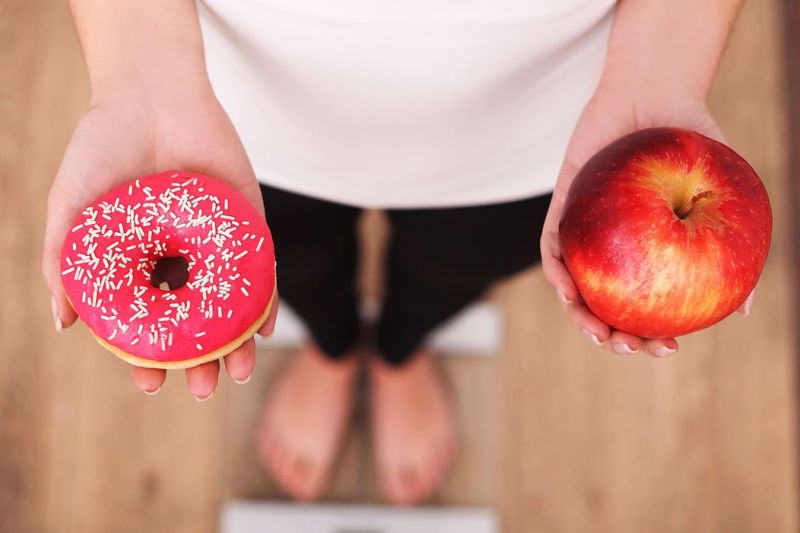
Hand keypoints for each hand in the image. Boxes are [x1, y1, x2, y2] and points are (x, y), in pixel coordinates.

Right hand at [42, 83, 277, 397]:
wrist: (151, 94)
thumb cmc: (103, 148)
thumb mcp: (71, 207)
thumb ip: (64, 262)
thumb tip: (63, 324)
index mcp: (140, 264)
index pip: (148, 323)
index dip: (148, 357)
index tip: (149, 384)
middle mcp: (180, 261)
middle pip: (195, 323)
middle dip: (199, 361)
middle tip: (203, 388)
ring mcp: (216, 245)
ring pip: (230, 306)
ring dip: (236, 343)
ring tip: (235, 372)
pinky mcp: (248, 224)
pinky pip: (261, 269)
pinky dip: (264, 301)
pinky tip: (262, 330)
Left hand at [540, 82, 751, 357]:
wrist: (656, 92)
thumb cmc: (693, 142)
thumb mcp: (722, 194)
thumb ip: (730, 245)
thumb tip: (745, 309)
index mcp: (649, 252)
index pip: (645, 305)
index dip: (651, 334)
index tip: (666, 348)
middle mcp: (615, 248)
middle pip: (605, 304)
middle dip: (612, 336)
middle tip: (629, 347)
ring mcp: (586, 231)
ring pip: (574, 285)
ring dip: (580, 314)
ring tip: (598, 332)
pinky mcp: (562, 208)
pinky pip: (552, 245)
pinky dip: (556, 270)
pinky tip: (568, 287)